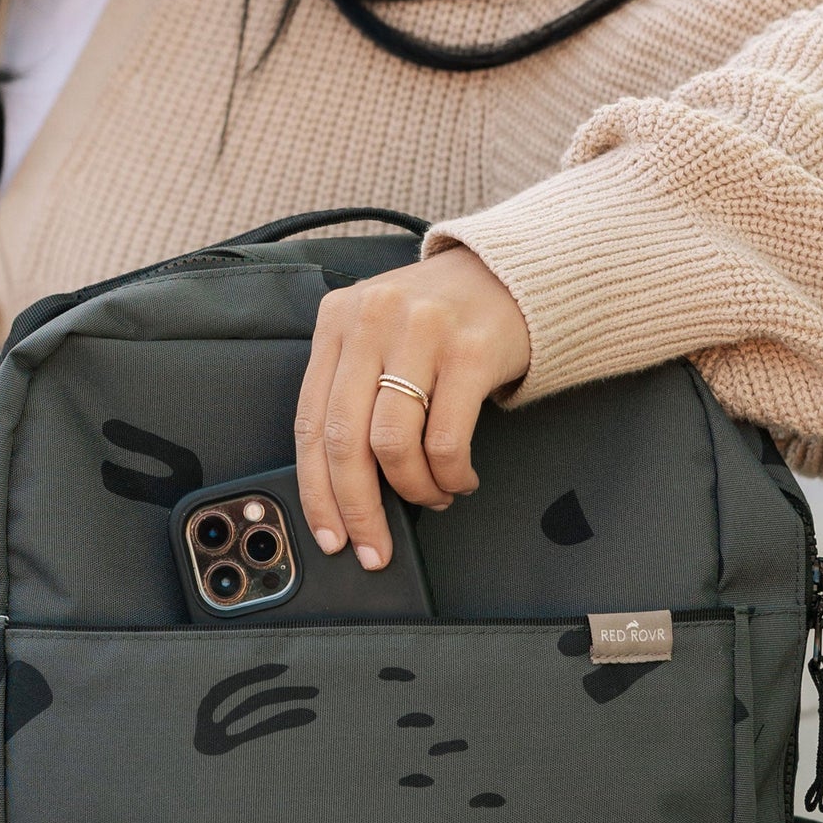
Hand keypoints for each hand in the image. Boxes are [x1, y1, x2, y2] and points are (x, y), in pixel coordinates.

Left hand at [294, 243, 530, 567]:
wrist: (513, 274)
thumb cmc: (440, 321)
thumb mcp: (379, 336)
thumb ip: (352, 391)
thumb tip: (340, 488)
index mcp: (336, 321)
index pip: (309, 422)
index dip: (316, 491)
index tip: (329, 535)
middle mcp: (371, 321)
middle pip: (346, 440)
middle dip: (358, 508)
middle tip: (374, 548)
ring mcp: (421, 332)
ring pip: (394, 445)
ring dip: (414, 490)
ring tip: (432, 497)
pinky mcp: (470, 350)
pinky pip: (446, 440)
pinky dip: (450, 476)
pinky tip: (459, 479)